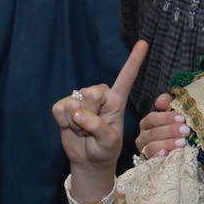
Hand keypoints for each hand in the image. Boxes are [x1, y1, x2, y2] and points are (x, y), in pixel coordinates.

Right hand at [53, 40, 148, 169]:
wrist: (88, 160)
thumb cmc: (105, 150)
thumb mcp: (109, 142)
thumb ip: (98, 127)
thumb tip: (78, 112)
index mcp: (117, 100)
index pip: (126, 77)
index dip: (134, 60)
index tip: (144, 43)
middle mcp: (99, 95)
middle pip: (92, 93)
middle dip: (90, 115)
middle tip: (92, 129)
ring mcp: (80, 99)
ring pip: (73, 104)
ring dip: (77, 123)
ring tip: (84, 130)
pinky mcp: (64, 105)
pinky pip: (59, 109)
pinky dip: (64, 122)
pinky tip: (71, 127)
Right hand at [134, 94, 190, 157]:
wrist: (174, 150)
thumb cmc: (173, 128)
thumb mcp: (172, 114)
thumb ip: (166, 103)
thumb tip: (160, 102)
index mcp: (148, 123)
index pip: (152, 118)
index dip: (166, 117)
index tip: (181, 118)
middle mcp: (143, 136)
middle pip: (153, 133)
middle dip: (170, 131)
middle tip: (186, 130)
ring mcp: (145, 150)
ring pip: (151, 146)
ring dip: (168, 143)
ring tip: (182, 142)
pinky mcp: (149, 162)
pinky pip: (151, 159)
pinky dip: (158, 156)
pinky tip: (167, 154)